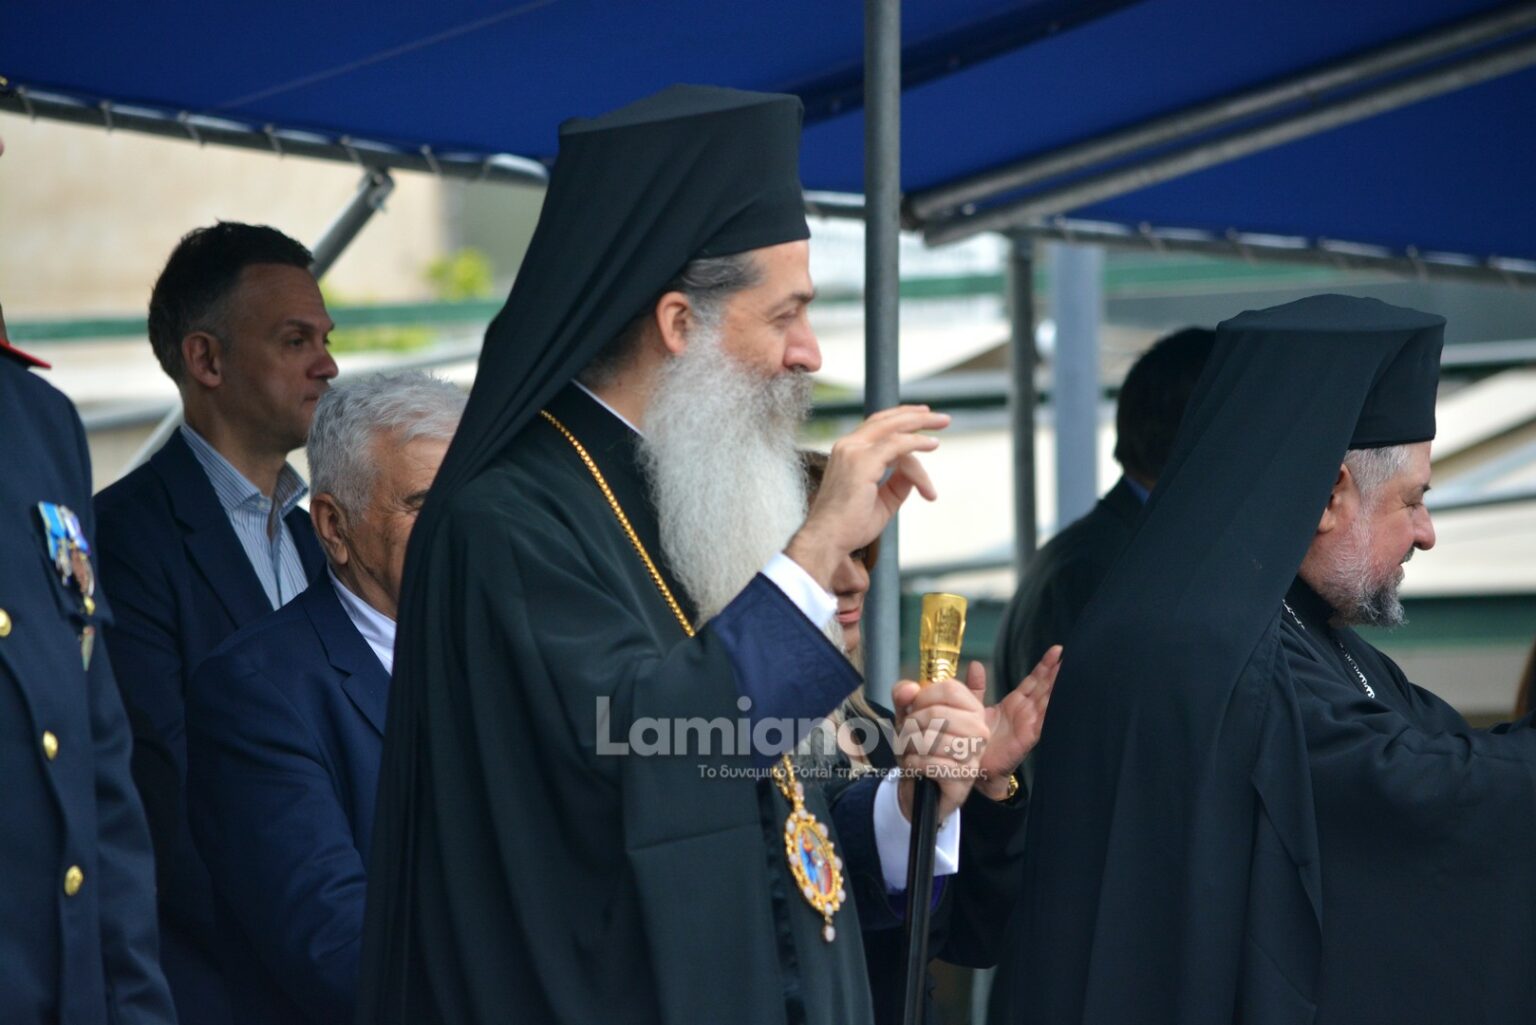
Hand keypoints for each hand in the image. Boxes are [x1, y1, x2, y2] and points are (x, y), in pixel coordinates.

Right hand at [785, 405, 949, 588]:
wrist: (828, 541)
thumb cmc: (850, 527)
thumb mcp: (882, 501)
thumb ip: (898, 484)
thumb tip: (915, 473)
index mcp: (847, 453)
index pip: (878, 430)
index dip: (902, 424)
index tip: (924, 427)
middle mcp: (848, 447)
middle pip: (885, 420)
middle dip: (914, 415)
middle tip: (940, 418)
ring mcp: (853, 452)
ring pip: (894, 429)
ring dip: (922, 424)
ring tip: (943, 423)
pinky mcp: (863, 462)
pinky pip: (897, 445)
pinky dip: (917, 442)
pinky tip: (933, 444)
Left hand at [889, 677, 988, 821]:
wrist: (921, 783)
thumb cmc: (919, 744)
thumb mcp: (907, 714)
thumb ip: (904, 695)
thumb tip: (909, 689)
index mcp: (972, 708)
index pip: (950, 688)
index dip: (923, 697)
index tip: (914, 708)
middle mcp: (979, 728)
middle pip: (938, 714)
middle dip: (912, 724)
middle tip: (908, 733)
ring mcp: (975, 753)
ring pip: (931, 739)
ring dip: (910, 745)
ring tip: (910, 750)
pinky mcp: (965, 775)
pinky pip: (931, 762)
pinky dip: (913, 762)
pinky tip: (914, 764)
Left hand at [968, 647, 1060, 800]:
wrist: (975, 768)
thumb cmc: (977, 740)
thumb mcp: (975, 708)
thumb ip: (977, 687)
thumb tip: (977, 664)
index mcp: (1015, 703)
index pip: (1033, 680)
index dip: (1044, 666)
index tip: (1056, 650)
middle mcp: (1025, 712)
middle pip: (1044, 687)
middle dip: (1056, 671)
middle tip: (1069, 655)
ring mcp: (1029, 724)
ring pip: (1047, 701)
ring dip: (1058, 687)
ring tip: (1069, 671)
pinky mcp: (1028, 737)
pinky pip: (1043, 721)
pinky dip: (1052, 710)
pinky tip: (1062, 698)